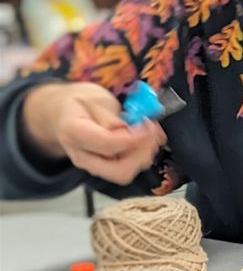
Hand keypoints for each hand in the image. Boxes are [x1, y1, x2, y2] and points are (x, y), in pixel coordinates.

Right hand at [23, 82, 165, 184]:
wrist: (63, 114)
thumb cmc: (80, 103)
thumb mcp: (94, 97)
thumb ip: (111, 116)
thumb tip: (129, 129)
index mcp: (73, 132)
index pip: (107, 144)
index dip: (134, 138)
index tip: (148, 125)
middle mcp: (82, 156)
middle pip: (119, 170)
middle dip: (142, 153)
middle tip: (152, 130)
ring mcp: (93, 166)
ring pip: (126, 173)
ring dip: (145, 153)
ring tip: (150, 131)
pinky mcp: (105, 168)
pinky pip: (128, 168)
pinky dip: (143, 154)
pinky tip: (147, 138)